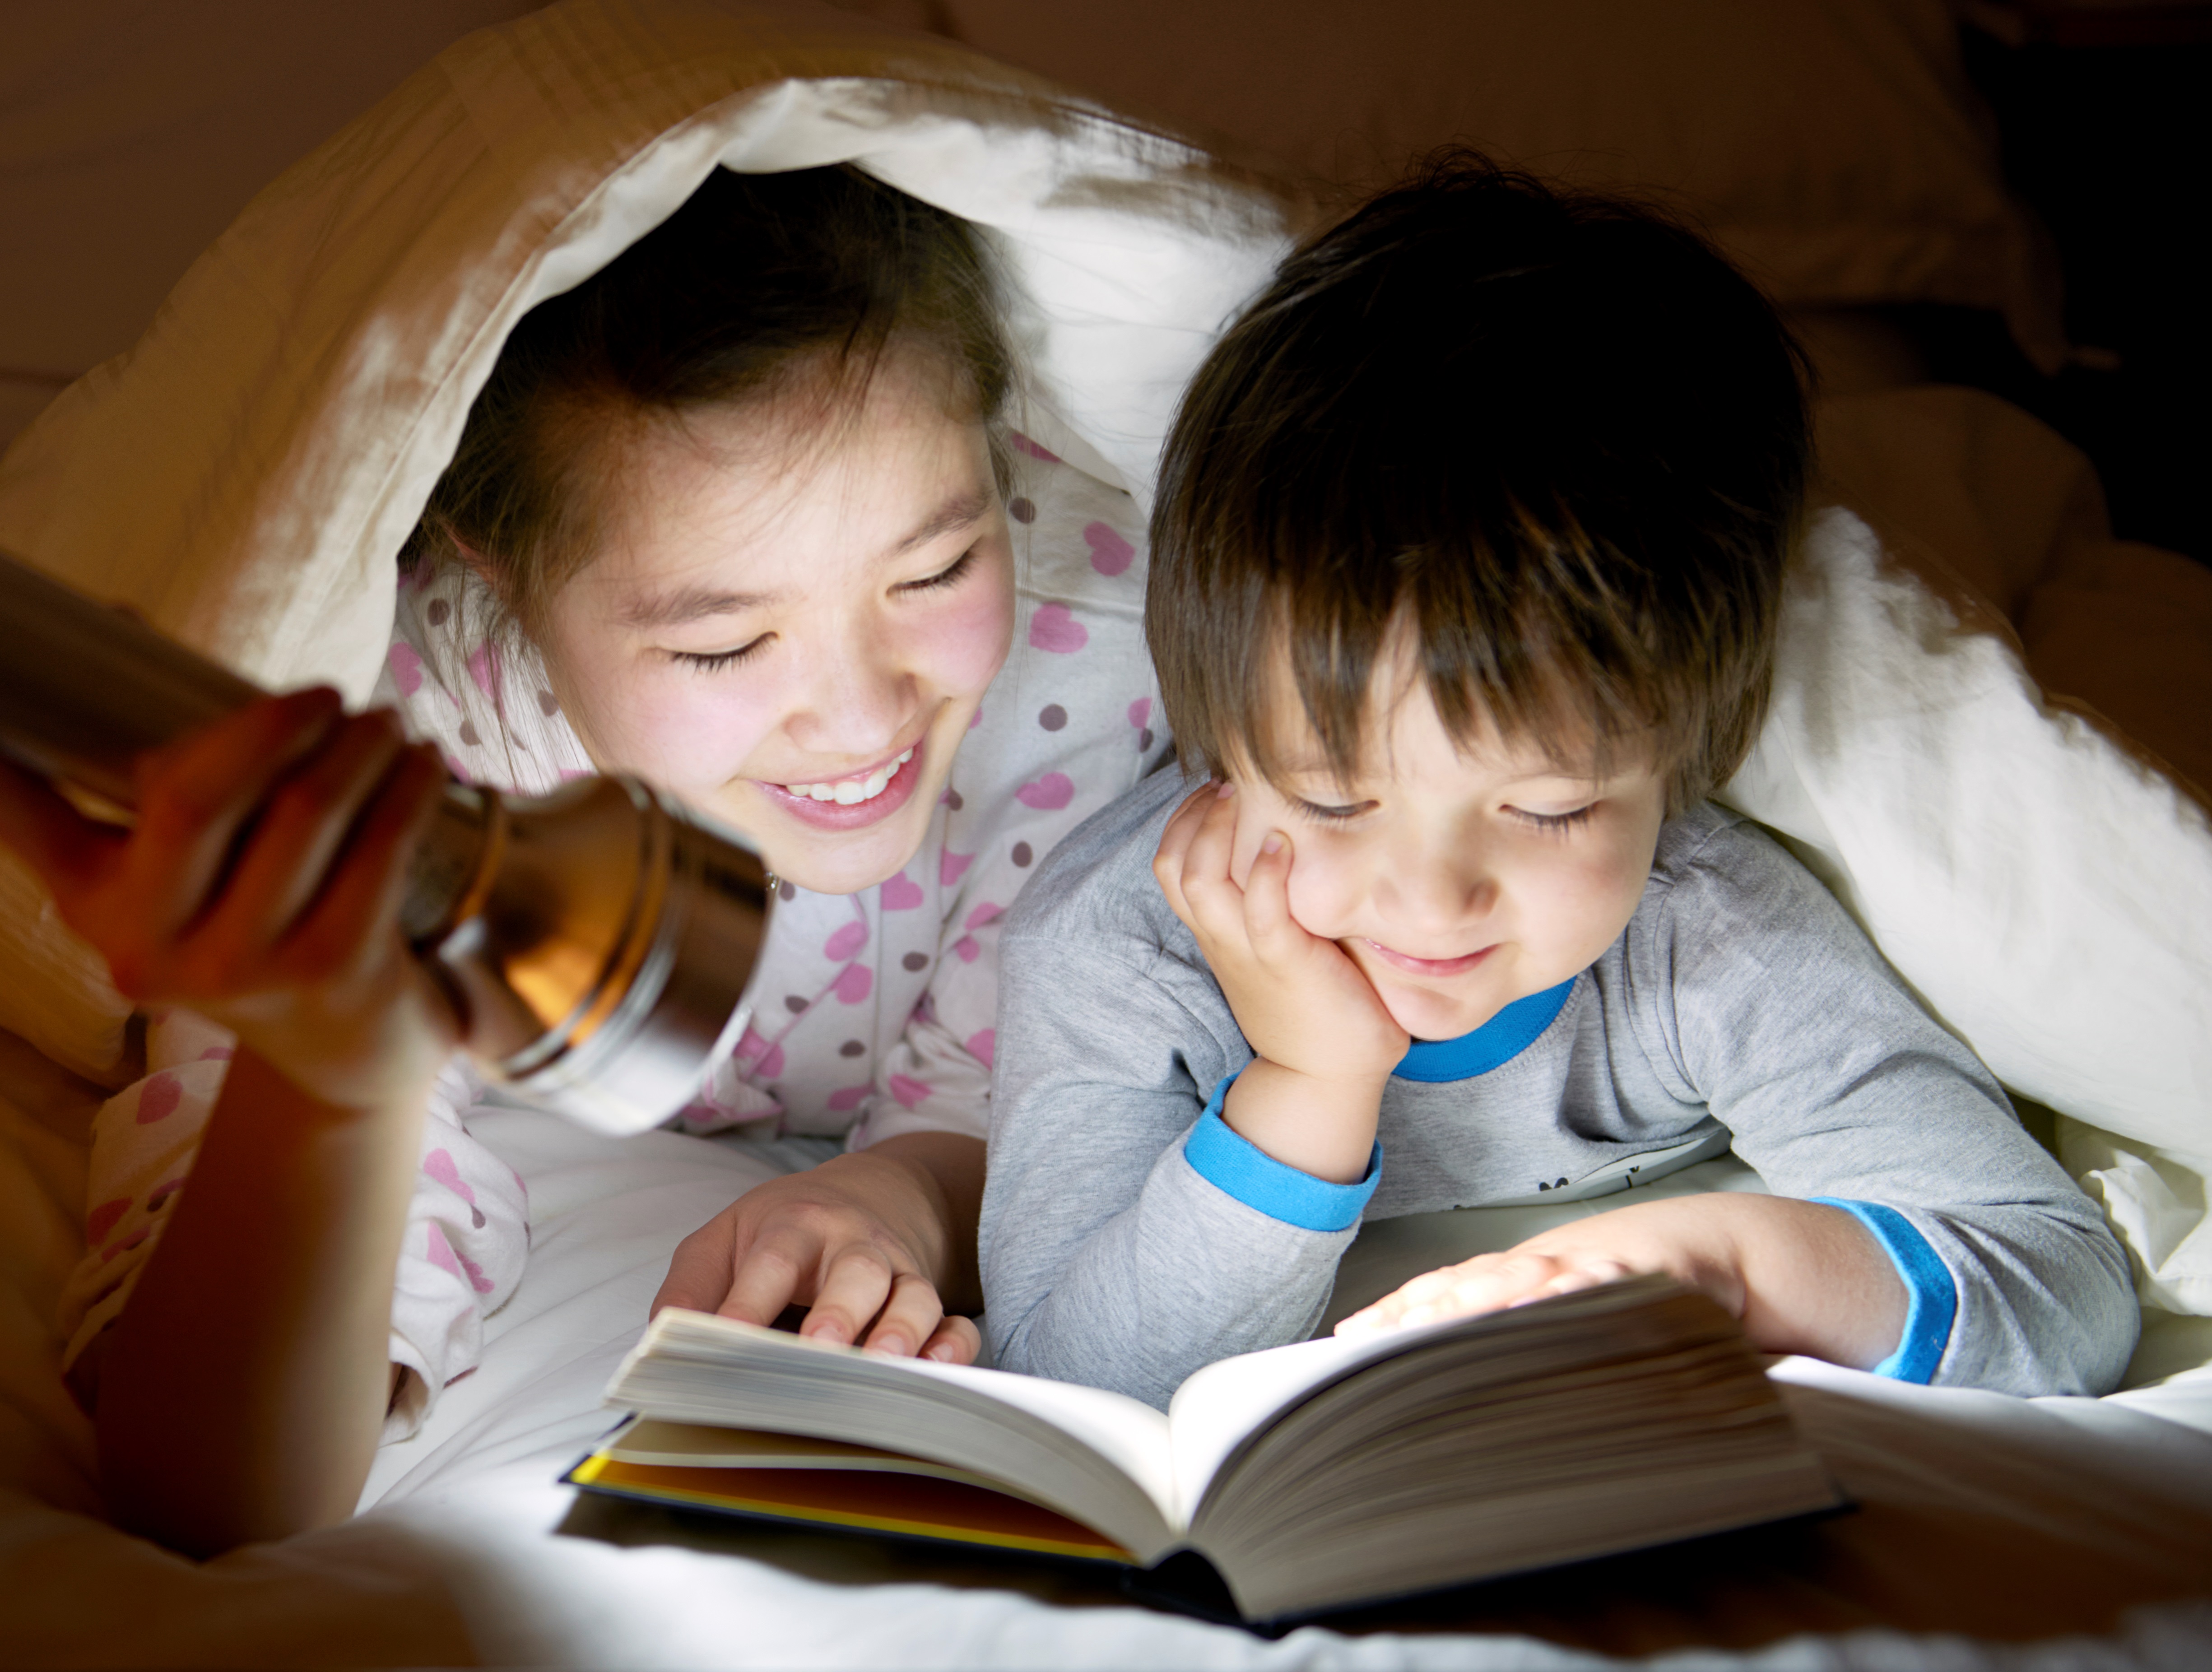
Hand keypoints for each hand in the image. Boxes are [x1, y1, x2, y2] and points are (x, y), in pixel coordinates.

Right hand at [0, 688, 455, 1113]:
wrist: (339, 1051)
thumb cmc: (257, 927)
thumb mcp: (185, 873)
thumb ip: (151, 779)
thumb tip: (118, 624)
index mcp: (95, 903)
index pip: (26, 818)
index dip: (4, 764)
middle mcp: (150, 946)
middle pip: (195, 798)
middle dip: (268, 726)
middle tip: (321, 694)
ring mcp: (242, 967)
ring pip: (304, 814)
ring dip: (357, 749)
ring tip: (383, 722)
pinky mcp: (333, 970)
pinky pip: (378, 850)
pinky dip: (407, 790)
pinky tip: (425, 762)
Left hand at [653, 1134, 982, 1362]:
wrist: (867, 1197)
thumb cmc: (782, 1231)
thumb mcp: (723, 1239)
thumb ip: (689, 1288)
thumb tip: (662, 1345)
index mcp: (794, 1228)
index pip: (771, 1262)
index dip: (748, 1301)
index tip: (725, 1338)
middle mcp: (853, 1247)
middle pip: (856, 1271)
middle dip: (841, 1310)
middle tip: (822, 1348)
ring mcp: (898, 1274)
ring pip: (913, 1296)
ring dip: (903, 1330)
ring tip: (885, 1364)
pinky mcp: (932, 1299)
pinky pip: (956, 1322)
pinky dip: (954, 1345)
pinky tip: (939, 1369)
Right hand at [1154, 781, 1406, 1180]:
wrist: (1325, 1076)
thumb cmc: (1312, 1004)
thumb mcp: (1275, 947)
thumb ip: (1270, 905)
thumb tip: (1293, 845)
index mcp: (1217, 933)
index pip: (1170, 865)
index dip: (1182, 821)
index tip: (1213, 790)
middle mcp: (1222, 938)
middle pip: (1173, 866)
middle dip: (1193, 815)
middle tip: (1228, 784)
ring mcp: (1249, 951)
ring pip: (1201, 883)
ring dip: (1217, 833)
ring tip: (1244, 799)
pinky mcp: (1286, 963)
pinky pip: (1261, 912)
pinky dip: (1265, 873)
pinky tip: (1281, 843)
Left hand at [1335, 1194, 1907, 1371]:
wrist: (1729, 1254)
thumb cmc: (1639, 1293)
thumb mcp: (1571, 1318)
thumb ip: (1521, 1346)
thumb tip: (1455, 1385)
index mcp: (1523, 1279)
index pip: (1444, 1295)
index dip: (1396, 1316)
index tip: (1347, 1340)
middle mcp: (1548, 1266)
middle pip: (1470, 1285)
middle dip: (1419, 1312)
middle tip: (1371, 1339)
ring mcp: (1594, 1264)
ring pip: (1527, 1281)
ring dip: (1483, 1300)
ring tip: (1440, 1322)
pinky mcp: (1648, 1270)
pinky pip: (1609, 1282)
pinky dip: (1581, 1290)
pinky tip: (1553, 1300)